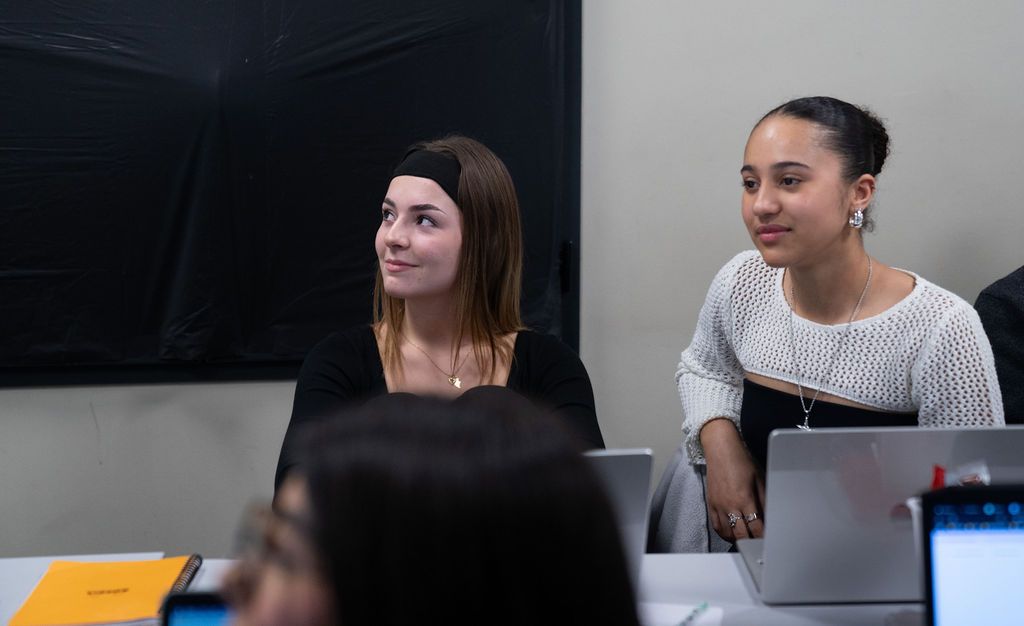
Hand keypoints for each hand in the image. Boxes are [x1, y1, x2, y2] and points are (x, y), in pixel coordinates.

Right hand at [699, 418, 765, 541]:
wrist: (720, 449)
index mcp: (744, 499)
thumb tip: (770, 517)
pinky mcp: (710, 503)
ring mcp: (718, 505)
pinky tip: (732, 533)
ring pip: (728, 533)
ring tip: (748, 539)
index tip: (769, 541)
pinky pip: (716, 526)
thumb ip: (765, 500)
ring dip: (738, 539)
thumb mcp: (759, 479)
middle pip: (741, 534)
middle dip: (752, 542)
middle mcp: (730, 505)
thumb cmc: (741, 460)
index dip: (764, 538)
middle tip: (760, 545)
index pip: (756, 527)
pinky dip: (725, 533)